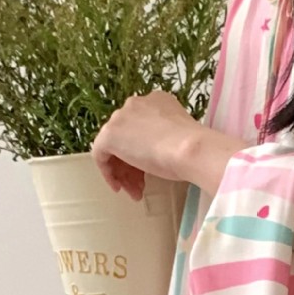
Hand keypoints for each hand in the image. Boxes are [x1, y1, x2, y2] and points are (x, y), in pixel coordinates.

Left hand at [92, 91, 240, 200]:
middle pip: (126, 138)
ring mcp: (120, 117)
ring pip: (114, 148)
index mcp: (156, 101)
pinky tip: (119, 187)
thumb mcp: (180, 138)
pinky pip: (100, 154)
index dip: (143, 153)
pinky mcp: (109, 134)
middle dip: (132, 166)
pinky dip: (108, 172)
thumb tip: (159, 155)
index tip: (149, 172)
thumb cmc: (193, 148)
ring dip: (124, 173)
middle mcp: (135, 104)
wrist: (190, 148)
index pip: (141, 129)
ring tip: (136, 192)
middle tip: (141, 187)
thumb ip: (166, 139)